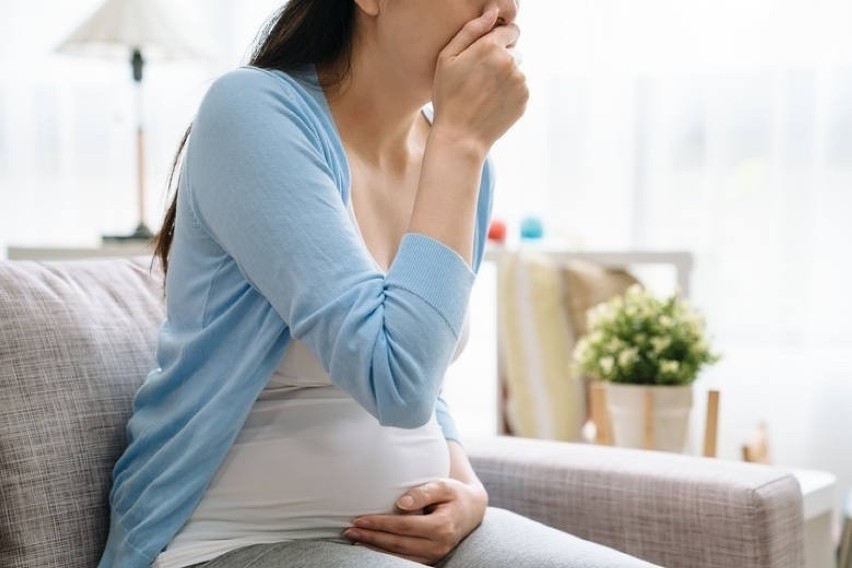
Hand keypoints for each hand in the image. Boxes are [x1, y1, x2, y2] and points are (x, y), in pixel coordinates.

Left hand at [343, 478, 487, 564]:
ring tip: (354, 538)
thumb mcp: (443, 486)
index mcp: (442, 526)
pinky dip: (385, 555)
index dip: (380, 523)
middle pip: (397, 543)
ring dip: (374, 548)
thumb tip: (400, 503)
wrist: (471, 511)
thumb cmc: (454, 494)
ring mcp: (435, 555)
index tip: (360, 518)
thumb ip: (423, 492)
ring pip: (398, 555)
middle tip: (349, 530)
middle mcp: (439, 545)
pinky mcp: (431, 559)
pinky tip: (370, 547)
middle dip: (371, 537)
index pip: (404, 526)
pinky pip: (404, 560)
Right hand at [431, 9, 528, 153]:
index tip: (488, 53)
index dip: (499, 40)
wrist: (461, 136)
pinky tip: (491, 103)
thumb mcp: (446, 59)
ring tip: (484, 94)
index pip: (511, 30)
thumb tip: (492, 13)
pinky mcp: (524, 99)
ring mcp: (520, 81)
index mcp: (492, 47)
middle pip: (515, 51)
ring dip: (505, 77)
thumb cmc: (448, 97)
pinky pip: (520, 89)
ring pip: (517, 71)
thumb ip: (470, 31)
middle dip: (502, 59)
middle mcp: (511, 61)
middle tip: (481, 79)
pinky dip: (509, 94)